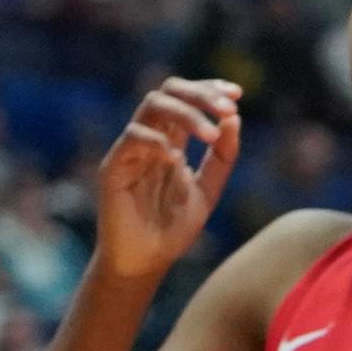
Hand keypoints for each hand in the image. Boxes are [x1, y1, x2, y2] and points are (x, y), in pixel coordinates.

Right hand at [93, 79, 241, 283]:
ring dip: (186, 113)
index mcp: (172, 138)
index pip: (187, 97)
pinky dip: (157, 141)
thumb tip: (234, 119)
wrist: (146, 262)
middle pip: (170, 90)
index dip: (210, 88)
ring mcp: (132, 147)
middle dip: (201, 94)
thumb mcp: (207, 192)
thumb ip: (222, 158)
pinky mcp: (114, 165)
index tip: (237, 93)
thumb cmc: (173, 228)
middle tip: (227, 108)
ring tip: (210, 135)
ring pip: (153, 104)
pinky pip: (133, 136)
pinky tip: (177, 159)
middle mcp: (151, 135)